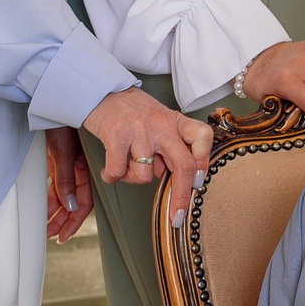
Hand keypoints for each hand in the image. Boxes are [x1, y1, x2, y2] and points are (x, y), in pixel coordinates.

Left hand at [45, 128, 93, 240]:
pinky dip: (50, 199)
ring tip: (46, 227)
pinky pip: (56, 186)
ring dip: (56, 213)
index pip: (83, 203)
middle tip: (52, 236)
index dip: (74, 221)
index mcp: (84, 169)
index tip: (63, 235)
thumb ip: (66, 179)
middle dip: (63, 222)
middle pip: (74, 204)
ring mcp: (67, 168)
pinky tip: (44, 208)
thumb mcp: (62, 152)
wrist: (53, 103)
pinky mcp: (56, 163)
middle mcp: (78, 171)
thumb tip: (70, 205)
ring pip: (64, 197)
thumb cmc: (61, 122)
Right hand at [82, 88, 213, 220]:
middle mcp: (161, 124)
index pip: (202, 137)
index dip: (204, 162)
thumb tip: (168, 175)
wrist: (100, 89)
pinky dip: (112, 176)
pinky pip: (118, 172)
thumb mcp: (157, 119)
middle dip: (181, 197)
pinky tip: (109, 170)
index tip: (199, 183)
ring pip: (145, 175)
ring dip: (132, 178)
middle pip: (184, 166)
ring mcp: (139, 130)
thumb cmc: (128, 108)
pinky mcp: (116, 135)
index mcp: (173, 120)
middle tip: (177, 217)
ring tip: (124, 165)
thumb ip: (167, 145)